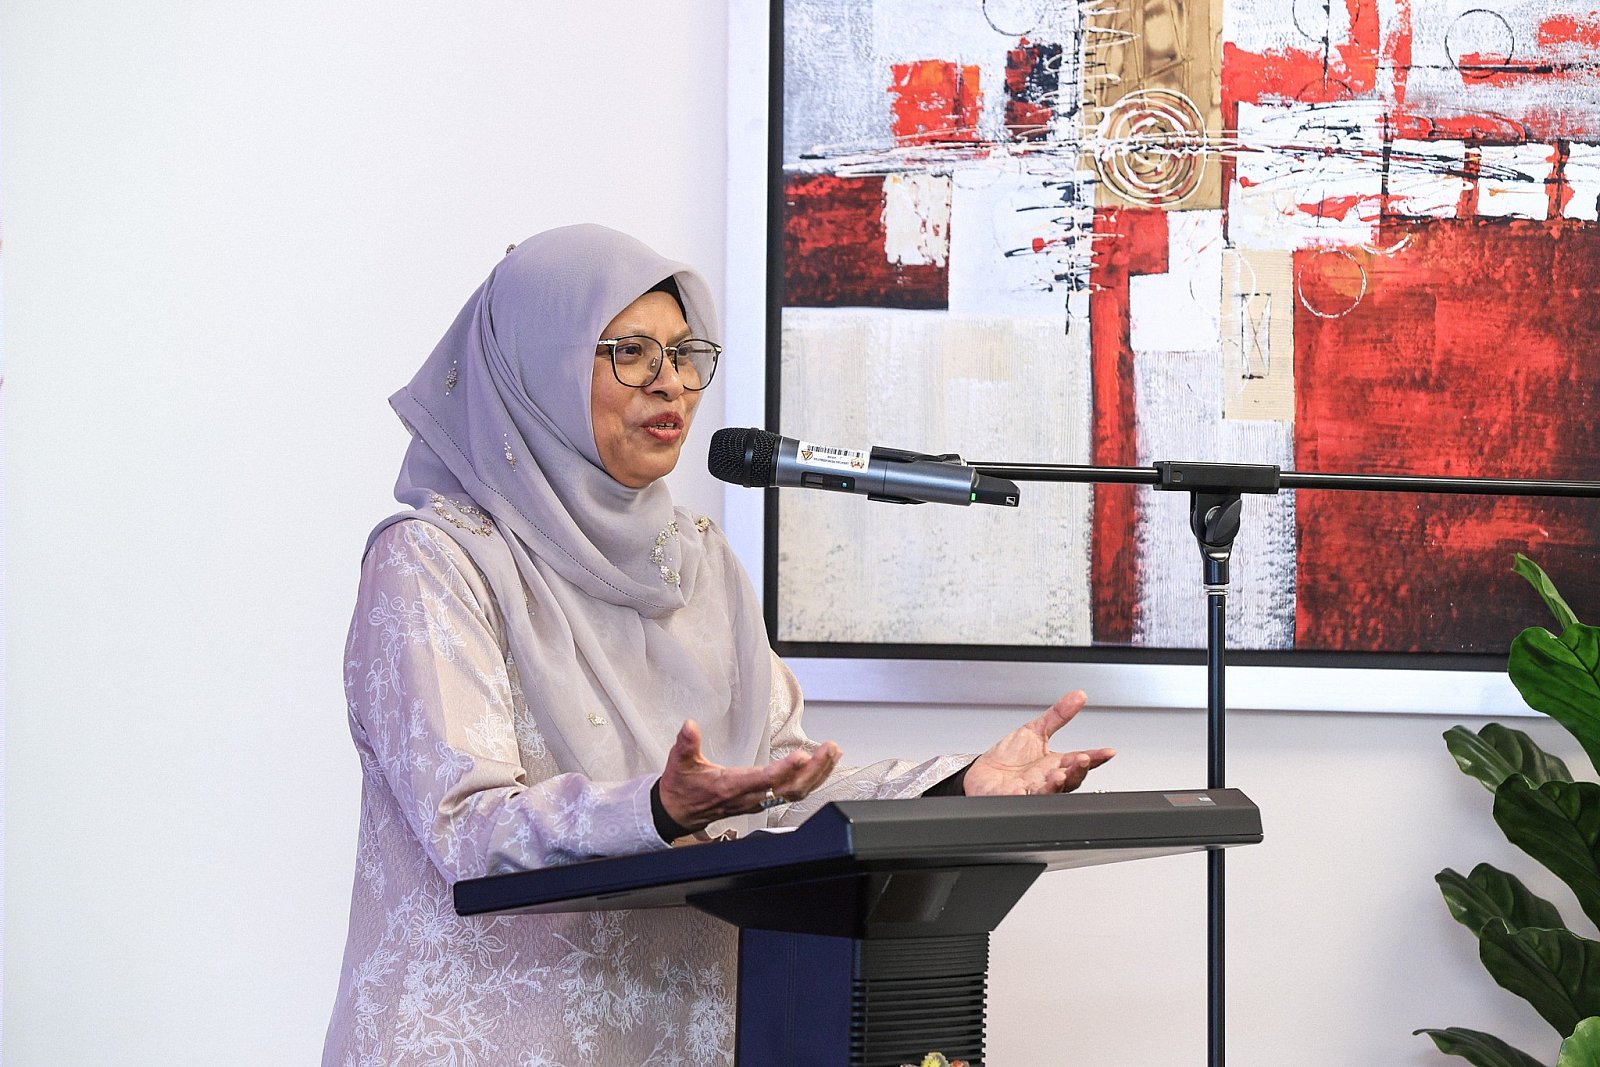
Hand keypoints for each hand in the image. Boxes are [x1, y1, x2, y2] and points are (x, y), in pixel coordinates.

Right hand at [658, 719, 842, 832]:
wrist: (677, 813)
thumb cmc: (682, 788)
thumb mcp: (679, 763)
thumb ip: (686, 743)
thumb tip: (689, 726)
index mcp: (730, 786)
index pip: (763, 780)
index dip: (784, 770)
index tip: (802, 756)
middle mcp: (749, 797)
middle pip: (789, 789)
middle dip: (814, 770)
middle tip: (830, 749)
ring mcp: (757, 801)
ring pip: (794, 794)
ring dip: (817, 774)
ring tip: (833, 753)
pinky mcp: (761, 801)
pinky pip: (791, 794)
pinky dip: (810, 780)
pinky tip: (821, 766)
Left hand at [963, 691, 1114, 796]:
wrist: (982, 774)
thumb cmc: (1009, 758)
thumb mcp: (1035, 730)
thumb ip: (1057, 715)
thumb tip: (1078, 696)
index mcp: (1054, 765)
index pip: (1079, 762)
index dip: (1095, 758)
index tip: (1107, 752)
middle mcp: (1045, 781)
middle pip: (1068, 780)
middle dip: (1076, 771)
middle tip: (1082, 759)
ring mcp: (1029, 792)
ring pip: (1047, 793)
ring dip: (1054, 785)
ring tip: (1058, 775)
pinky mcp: (1008, 798)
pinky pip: (1016, 800)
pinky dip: (1019, 796)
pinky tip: (1020, 789)